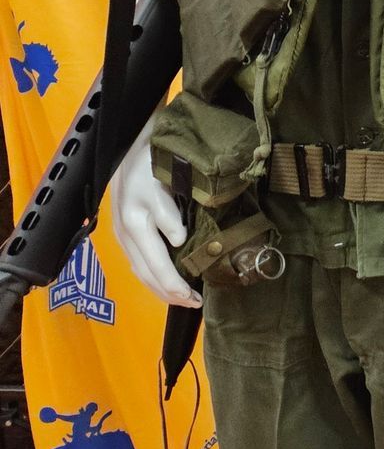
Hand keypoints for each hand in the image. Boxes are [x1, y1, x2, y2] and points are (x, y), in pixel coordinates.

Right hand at [108, 119, 200, 307]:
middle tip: (194, 304)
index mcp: (136, 226)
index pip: (156, 266)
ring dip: (161, 288)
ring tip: (182, 298)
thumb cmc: (151, 163)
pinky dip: (152, 276)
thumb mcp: (161, 183)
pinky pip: (139, 261)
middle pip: (147, 274)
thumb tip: (178, 240)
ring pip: (141, 271)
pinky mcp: (126, 230)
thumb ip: (167, 212)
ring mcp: (124, 234)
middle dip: (170, 293)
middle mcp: (127, 235)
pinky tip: (166, 280)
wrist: (133, 145)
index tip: (195, 298)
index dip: (175, 286)